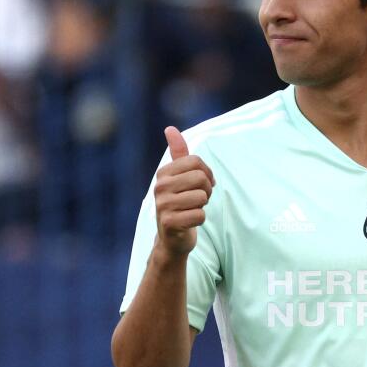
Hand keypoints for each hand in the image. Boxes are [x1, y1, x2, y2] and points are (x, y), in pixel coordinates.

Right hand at [154, 127, 214, 258]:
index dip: (207, 173)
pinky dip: (200, 219)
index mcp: (163, 173)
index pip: (196, 162)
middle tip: (199, 199)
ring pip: (201, 197)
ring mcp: (162, 205)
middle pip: (200, 178)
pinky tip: (189, 222)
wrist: (172, 238)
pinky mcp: (169, 223)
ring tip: (192, 210)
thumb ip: (178, 153)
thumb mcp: (178, 177)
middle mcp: (159, 187)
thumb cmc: (180, 203)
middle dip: (206, 190)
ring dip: (203, 206)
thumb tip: (170, 128)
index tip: (203, 184)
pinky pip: (200, 215)